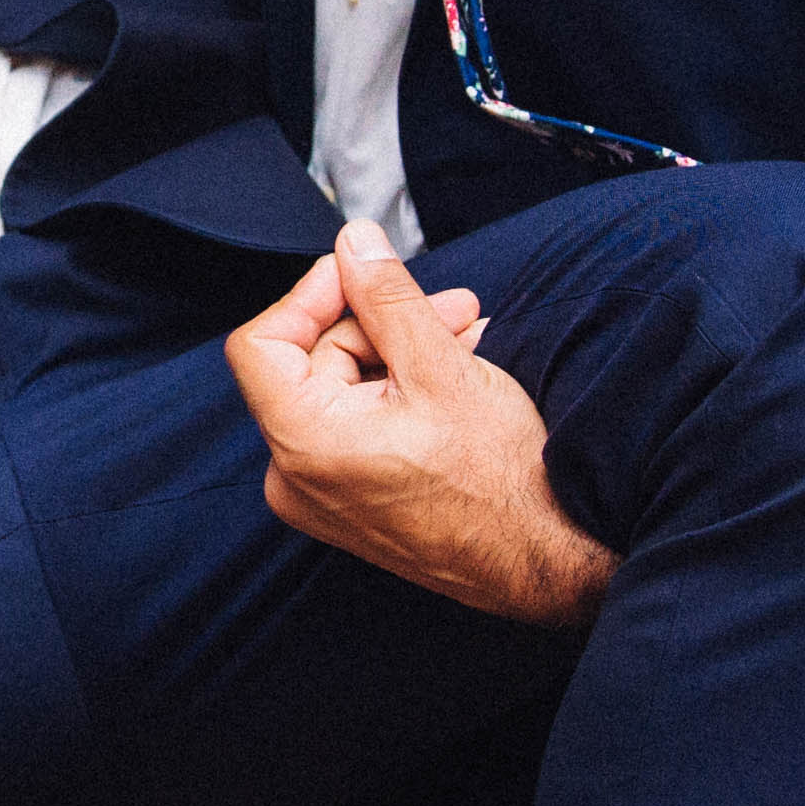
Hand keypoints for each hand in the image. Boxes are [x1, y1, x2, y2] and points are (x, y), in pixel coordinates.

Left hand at [225, 223, 611, 628]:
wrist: (542, 562)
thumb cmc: (499, 482)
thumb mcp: (441, 368)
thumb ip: (387, 297)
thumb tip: (354, 242)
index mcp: (303, 444)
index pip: (262, 343)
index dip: (313, 295)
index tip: (363, 273)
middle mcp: (297, 478)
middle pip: (312, 360)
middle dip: (382, 322)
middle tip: (452, 308)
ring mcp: (322, 495)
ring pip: (344, 387)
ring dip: (404, 351)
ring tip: (469, 338)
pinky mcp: (350, 502)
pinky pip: (358, 423)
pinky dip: (401, 391)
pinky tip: (455, 373)